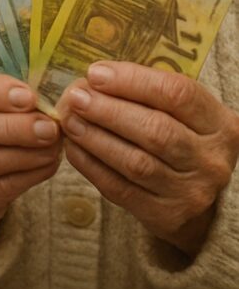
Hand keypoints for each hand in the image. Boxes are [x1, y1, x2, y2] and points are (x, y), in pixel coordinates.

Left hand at [59, 61, 238, 255]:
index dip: (132, 81)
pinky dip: (92, 166)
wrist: (199, 197)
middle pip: (156, 131)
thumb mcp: (183, 112)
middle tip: (75, 96)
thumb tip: (94, 77)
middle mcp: (210, 159)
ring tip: (70, 119)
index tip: (95, 73)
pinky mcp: (165, 215)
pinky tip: (74, 147)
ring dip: (96, 138)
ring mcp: (190, 192)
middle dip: (108, 111)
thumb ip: (148, 91)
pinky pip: (121, 189)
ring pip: (136, 162)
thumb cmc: (182, 136)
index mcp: (219, 123)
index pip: (177, 94)